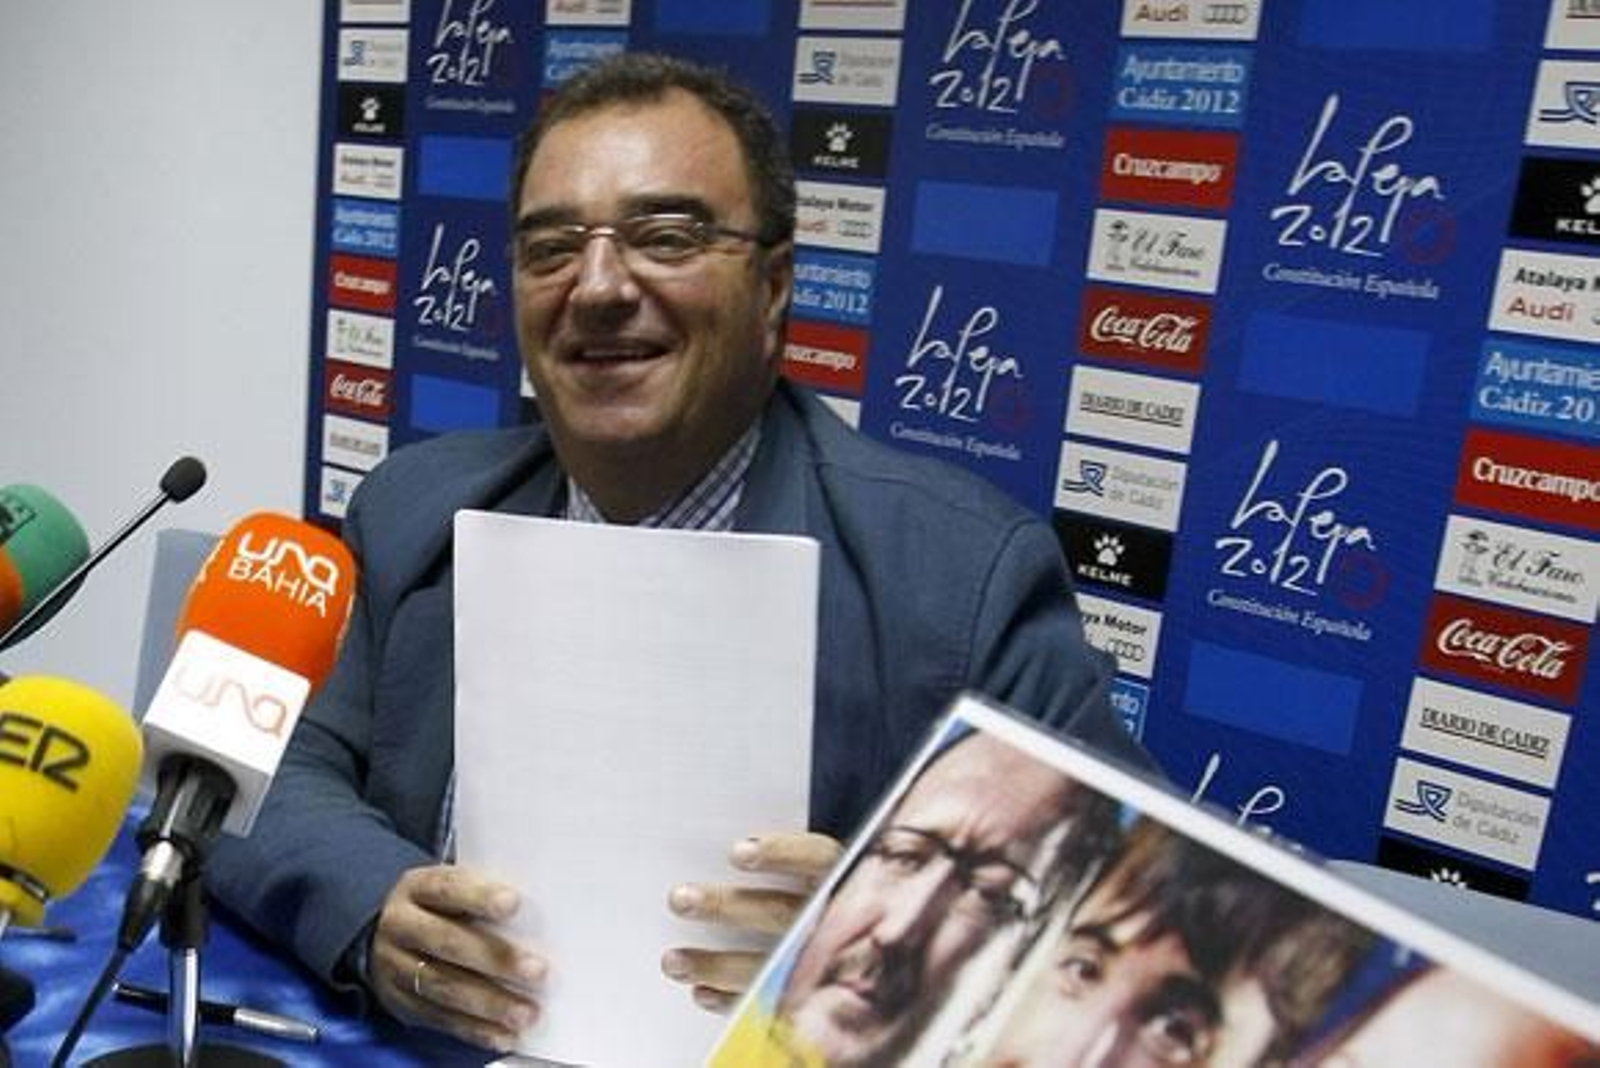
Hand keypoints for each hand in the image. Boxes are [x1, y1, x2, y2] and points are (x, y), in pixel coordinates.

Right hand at [370, 864, 547, 1052]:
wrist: (386, 934)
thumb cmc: (440, 907)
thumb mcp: (452, 888)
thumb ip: (483, 896)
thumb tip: (537, 917)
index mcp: (416, 887)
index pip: (447, 888)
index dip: (479, 896)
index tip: (514, 904)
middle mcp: (400, 925)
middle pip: (447, 941)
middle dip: (495, 958)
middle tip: (537, 971)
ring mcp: (395, 966)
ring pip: (443, 986)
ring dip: (490, 1003)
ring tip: (526, 1013)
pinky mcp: (400, 1003)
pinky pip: (439, 1019)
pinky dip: (476, 1030)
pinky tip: (505, 1035)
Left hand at [661, 831, 841, 1012]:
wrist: (852, 938)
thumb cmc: (804, 889)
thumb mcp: (801, 867)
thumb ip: (766, 859)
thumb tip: (707, 856)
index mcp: (835, 875)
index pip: (815, 858)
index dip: (780, 853)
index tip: (738, 852)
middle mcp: (831, 917)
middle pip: (779, 912)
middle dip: (726, 907)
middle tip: (679, 899)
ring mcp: (820, 958)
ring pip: (770, 964)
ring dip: (716, 964)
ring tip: (673, 961)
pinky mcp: (807, 994)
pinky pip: (771, 1004)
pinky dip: (732, 1000)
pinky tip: (701, 992)